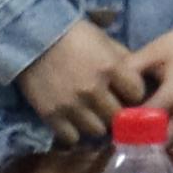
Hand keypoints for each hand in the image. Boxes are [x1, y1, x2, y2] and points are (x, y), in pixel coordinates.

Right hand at [16, 18, 139, 145]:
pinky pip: (72, 138)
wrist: (32, 38)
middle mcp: (93, 89)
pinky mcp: (51, 115)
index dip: (133, 93)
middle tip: (109, 105)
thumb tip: (139, 77)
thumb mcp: (104, 40)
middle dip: (116, 111)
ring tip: (91, 113)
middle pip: (118, 116)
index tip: (126, 91)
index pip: (137, 94)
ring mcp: (72, 105)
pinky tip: (73, 120)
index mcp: (110, 67)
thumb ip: (122, 59)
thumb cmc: (73, 35)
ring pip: (97, 130)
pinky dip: (74, 131)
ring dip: (96, 122)